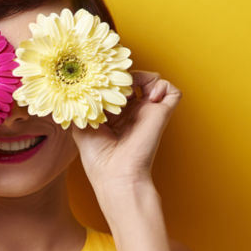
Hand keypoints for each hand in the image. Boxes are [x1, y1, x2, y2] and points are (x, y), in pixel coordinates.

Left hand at [72, 70, 181, 191]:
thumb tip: (78, 85)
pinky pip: (172, 90)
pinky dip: (163, 86)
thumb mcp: (80, 125)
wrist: (117, 174)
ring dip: (143, 77)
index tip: (102, 81)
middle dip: (124, 76)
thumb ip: (80, 104)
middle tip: (116, 86)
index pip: (116, 85)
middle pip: (134, 79)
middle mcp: (132, 111)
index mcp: (114, 113)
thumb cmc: (97, 157)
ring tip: (132, 91)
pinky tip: (151, 96)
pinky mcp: (162, 113)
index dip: (110, 78)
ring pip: (153, 80)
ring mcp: (148, 111)